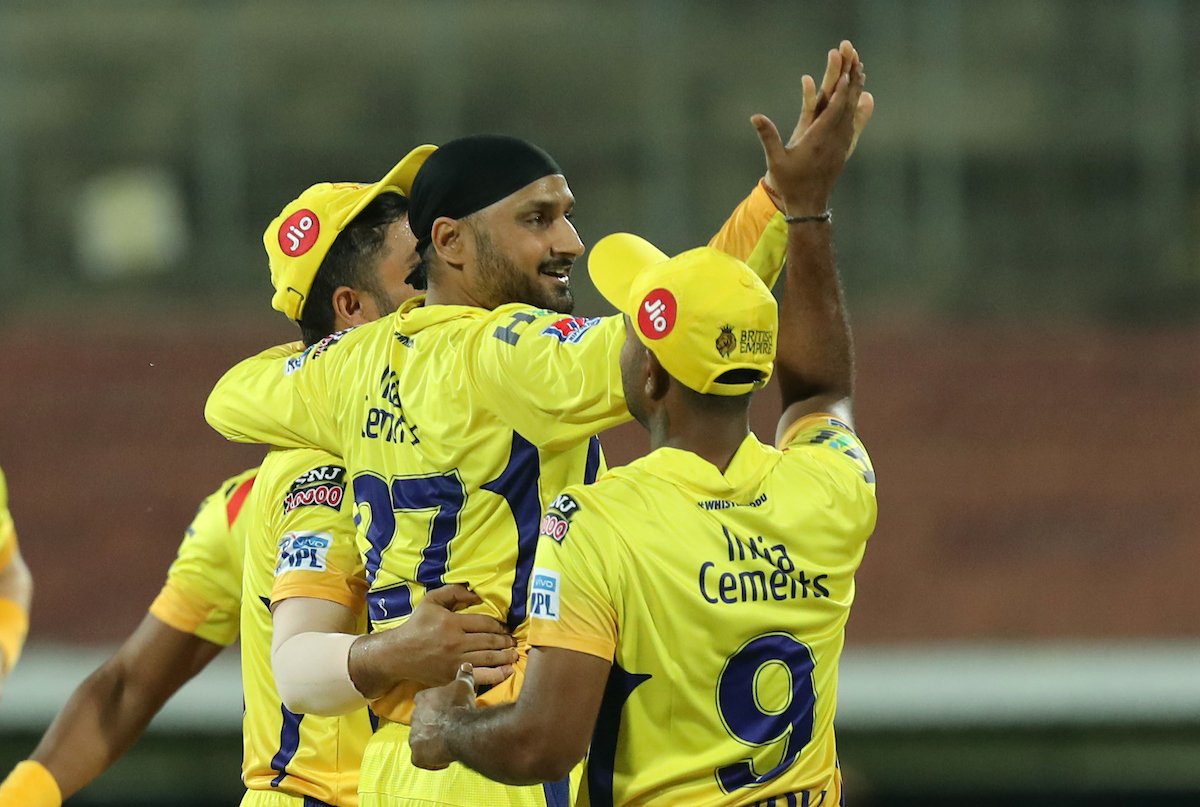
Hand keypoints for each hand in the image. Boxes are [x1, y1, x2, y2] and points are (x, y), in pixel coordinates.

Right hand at [349, 585, 516, 696]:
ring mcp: (456, 661)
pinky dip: (497, 675)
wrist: (399, 654)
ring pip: (488, 658)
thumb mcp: (432, 601)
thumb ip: (454, 592)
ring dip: (505, 656)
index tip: (505, 627)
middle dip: (505, 641)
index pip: (485, 623)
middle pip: (490, 641)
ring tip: (514, 655)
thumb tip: (477, 594)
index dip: (499, 625)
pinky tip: (508, 672)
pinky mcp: (453, 676)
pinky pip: (480, 676)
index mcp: (453, 623)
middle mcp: (457, 642)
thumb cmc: (417, 625)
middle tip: (513, 641)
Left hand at [409, 663, 475, 769]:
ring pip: (419, 739)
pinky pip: (420, 758)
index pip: (422, 699)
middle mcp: (415, 717)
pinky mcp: (417, 755)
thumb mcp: (464, 686)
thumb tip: (466, 665)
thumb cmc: (459, 706)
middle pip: (420, 720)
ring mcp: (414, 737)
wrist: (458, 729)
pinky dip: (429, 760)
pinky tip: (442, 759)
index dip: (432, 704)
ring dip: (429, 741)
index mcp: (423, 699)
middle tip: (446, 726)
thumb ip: (463, 675)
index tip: (442, 707)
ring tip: (444, 743)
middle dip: (430, 723)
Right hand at [757, 40, 874, 213]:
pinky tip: (861, 95)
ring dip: (856, 88)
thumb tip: (755, 116)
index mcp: (819, 140)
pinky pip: (853, 120)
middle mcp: (835, 139)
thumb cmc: (790, 183)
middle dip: (852, 79)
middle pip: (847, 104)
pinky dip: (856, 104)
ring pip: (852, 110)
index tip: (847, 71)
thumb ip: (768, 136)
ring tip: (860, 67)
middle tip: (855, 57)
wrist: (809, 205)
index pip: (834, 111)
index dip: (841, 91)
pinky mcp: (844, 147)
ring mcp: (842, 143)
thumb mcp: (775, 160)